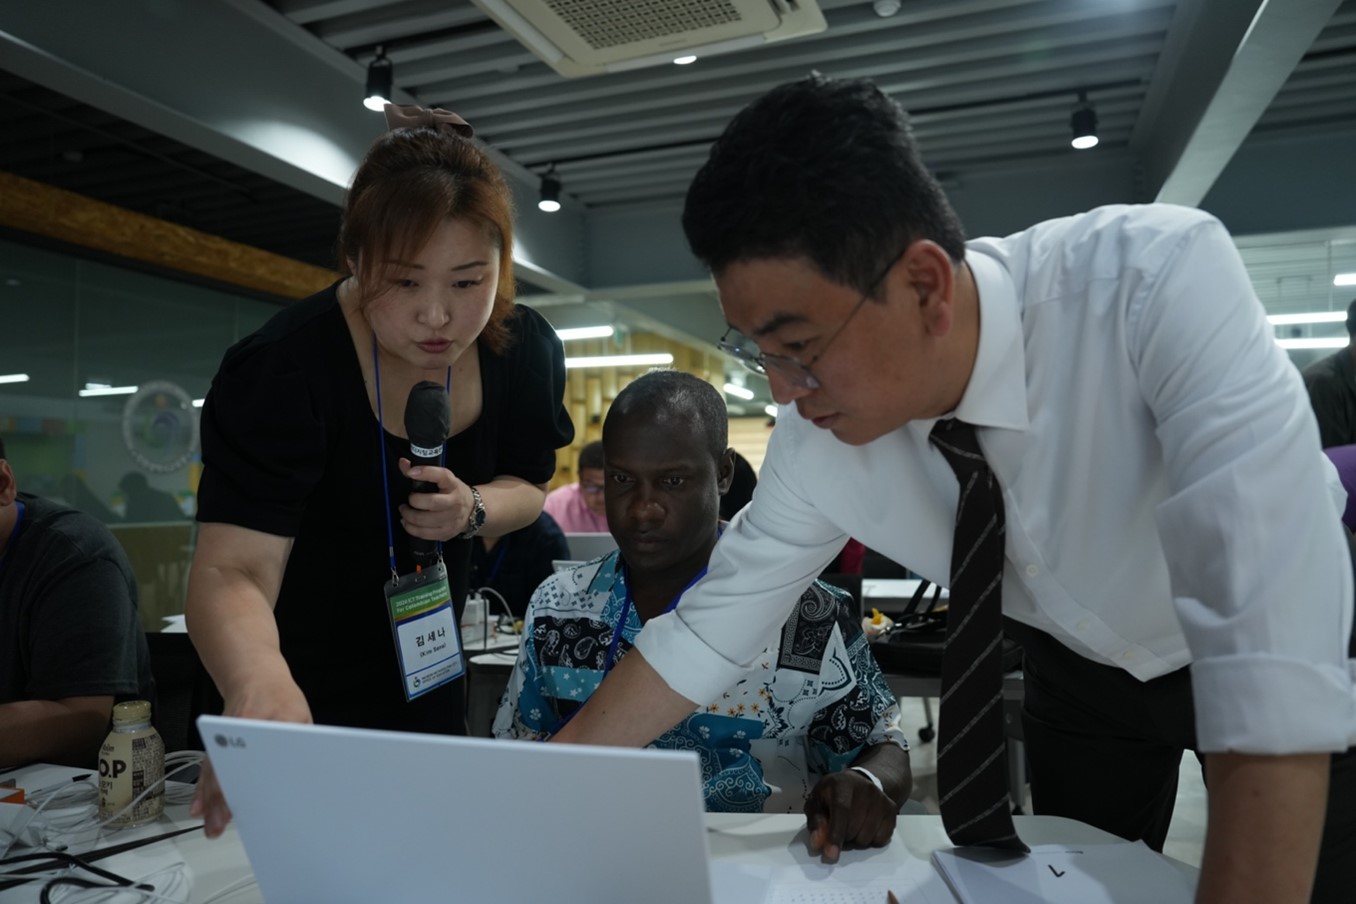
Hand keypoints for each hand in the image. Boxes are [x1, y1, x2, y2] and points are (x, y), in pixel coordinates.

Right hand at [190, 678, 311, 838]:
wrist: (256, 677)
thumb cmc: (281, 699)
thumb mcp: (302, 718)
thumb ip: (304, 745)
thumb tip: (310, 777)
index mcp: (274, 720)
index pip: (269, 754)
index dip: (264, 778)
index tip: (260, 799)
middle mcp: (244, 729)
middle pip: (236, 766)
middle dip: (229, 797)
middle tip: (225, 822)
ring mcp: (226, 735)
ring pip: (217, 771)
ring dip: (213, 801)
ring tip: (212, 825)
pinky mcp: (216, 742)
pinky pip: (208, 769)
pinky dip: (204, 790)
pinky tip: (200, 809)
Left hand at [399, 457, 472, 541]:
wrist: (472, 512)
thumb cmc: (452, 493)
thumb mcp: (443, 479)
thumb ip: (422, 471)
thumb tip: (403, 463)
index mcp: (454, 485)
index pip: (442, 476)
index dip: (426, 472)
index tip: (411, 472)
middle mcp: (455, 502)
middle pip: (431, 502)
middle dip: (413, 501)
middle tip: (408, 500)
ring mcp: (451, 520)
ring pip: (424, 520)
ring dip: (408, 516)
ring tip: (404, 511)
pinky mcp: (446, 533)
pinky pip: (423, 534)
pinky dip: (410, 528)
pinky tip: (407, 522)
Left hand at [804, 769, 898, 862]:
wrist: (858, 782)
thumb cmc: (832, 794)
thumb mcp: (816, 802)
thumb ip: (816, 822)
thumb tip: (818, 844)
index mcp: (842, 785)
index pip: (842, 812)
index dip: (835, 835)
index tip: (830, 855)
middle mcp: (866, 790)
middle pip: (853, 829)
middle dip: (843, 837)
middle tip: (839, 828)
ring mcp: (881, 799)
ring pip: (867, 838)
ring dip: (856, 840)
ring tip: (852, 826)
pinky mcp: (892, 809)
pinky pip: (881, 839)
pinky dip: (871, 840)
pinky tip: (865, 827)